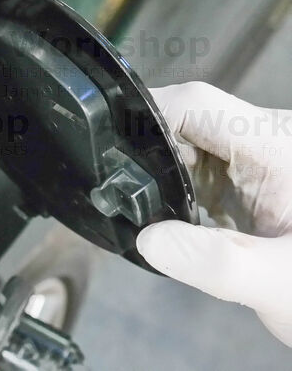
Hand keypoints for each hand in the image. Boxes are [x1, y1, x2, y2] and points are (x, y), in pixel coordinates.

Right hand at [137, 81, 291, 345]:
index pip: (196, 104)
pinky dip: (181, 192)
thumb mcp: (278, 284)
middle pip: (188, 119)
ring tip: (159, 216)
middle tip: (128, 197)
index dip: (148, 116)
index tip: (113, 152)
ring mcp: (262, 158)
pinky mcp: (256, 179)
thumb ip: (215, 262)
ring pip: (191, 144)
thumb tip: (147, 238)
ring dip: (166, 176)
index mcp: (277, 147)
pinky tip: (184, 223)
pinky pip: (203, 169)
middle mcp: (268, 140)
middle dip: (152, 154)